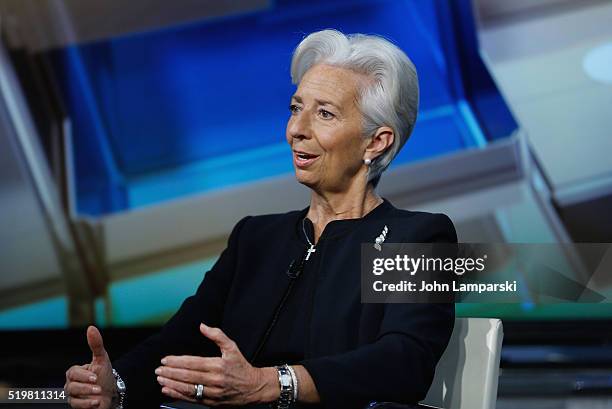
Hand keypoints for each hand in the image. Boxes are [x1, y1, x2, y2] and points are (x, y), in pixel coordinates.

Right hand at [64, 326, 116, 408]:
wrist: (110, 393)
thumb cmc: (104, 375)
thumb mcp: (102, 359)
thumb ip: (96, 344)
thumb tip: (91, 327)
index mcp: (75, 372)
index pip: (73, 372)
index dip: (84, 375)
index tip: (96, 377)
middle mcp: (71, 384)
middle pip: (71, 386)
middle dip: (85, 387)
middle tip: (98, 387)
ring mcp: (72, 396)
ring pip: (72, 397)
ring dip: (87, 396)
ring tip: (99, 394)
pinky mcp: (76, 405)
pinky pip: (76, 406)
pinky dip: (86, 405)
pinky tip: (96, 403)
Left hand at [156, 323, 276, 405]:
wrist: (254, 388)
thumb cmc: (242, 367)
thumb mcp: (232, 347)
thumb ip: (217, 335)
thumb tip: (202, 326)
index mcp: (218, 365)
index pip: (193, 363)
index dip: (178, 361)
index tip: (165, 359)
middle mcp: (215, 380)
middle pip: (188, 376)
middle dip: (171, 372)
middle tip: (158, 369)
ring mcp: (213, 393)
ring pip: (188, 388)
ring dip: (172, 384)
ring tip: (160, 379)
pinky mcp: (211, 403)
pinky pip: (192, 399)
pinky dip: (178, 395)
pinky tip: (168, 390)